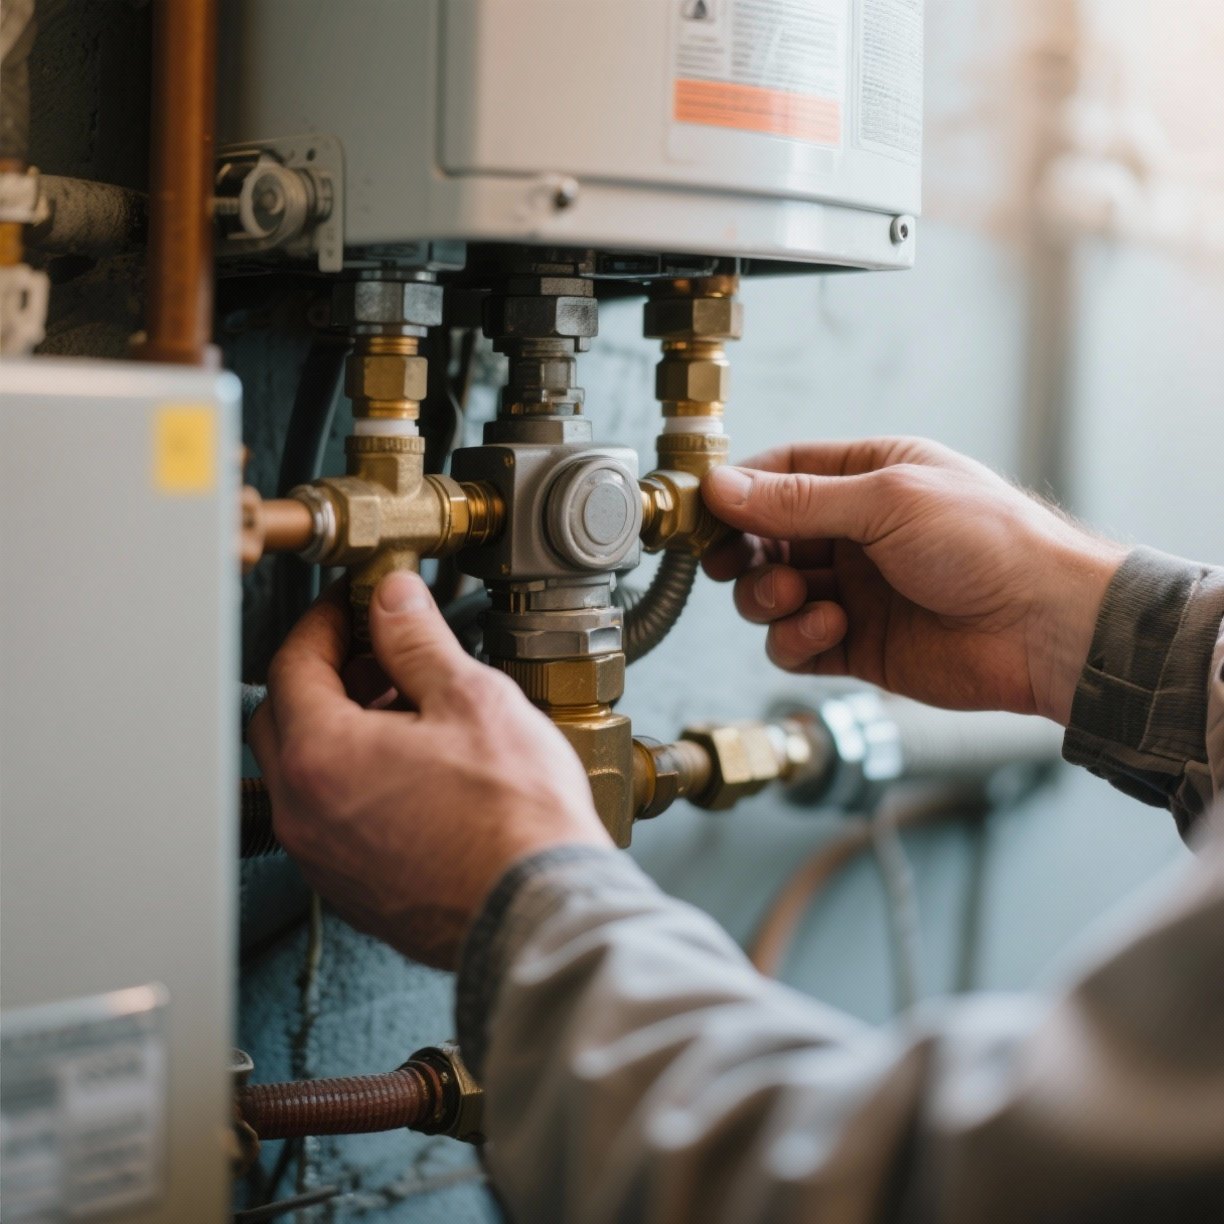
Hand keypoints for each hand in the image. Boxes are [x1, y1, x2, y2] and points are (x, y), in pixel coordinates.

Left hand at [248, 573, 610, 968]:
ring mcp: (325, 859)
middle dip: (325, 674)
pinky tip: (415, 769)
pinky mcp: (354, 890)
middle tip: (377, 652)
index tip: (351, 607)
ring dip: (341, 729)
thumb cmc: (513, 819)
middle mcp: (305, 814)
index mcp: (322, 757)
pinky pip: (332, 818)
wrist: (538, 909)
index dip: (324, 624)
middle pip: (284, 718)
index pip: (292, 665)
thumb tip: (393, 601)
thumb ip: (417, 640)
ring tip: (409, 710)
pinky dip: (355, 780)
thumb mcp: (470, 699)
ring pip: (306, 774)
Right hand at [702, 438, 1125, 723]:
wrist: (1044, 626)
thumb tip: (722, 487)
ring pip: (773, 593)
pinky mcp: (856, 645)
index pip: (783, 474)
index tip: (704, 510)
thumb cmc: (989, 542)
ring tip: (798, 595)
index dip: (739, 491)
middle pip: (766, 538)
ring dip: (770, 597)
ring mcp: (854, 590)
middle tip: (733, 562)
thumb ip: (797, 500)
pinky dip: (797, 638)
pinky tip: (831, 627)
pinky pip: (795, 643)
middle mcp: (856, 533)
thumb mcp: (887, 500)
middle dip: (745, 552)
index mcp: (869, 477)